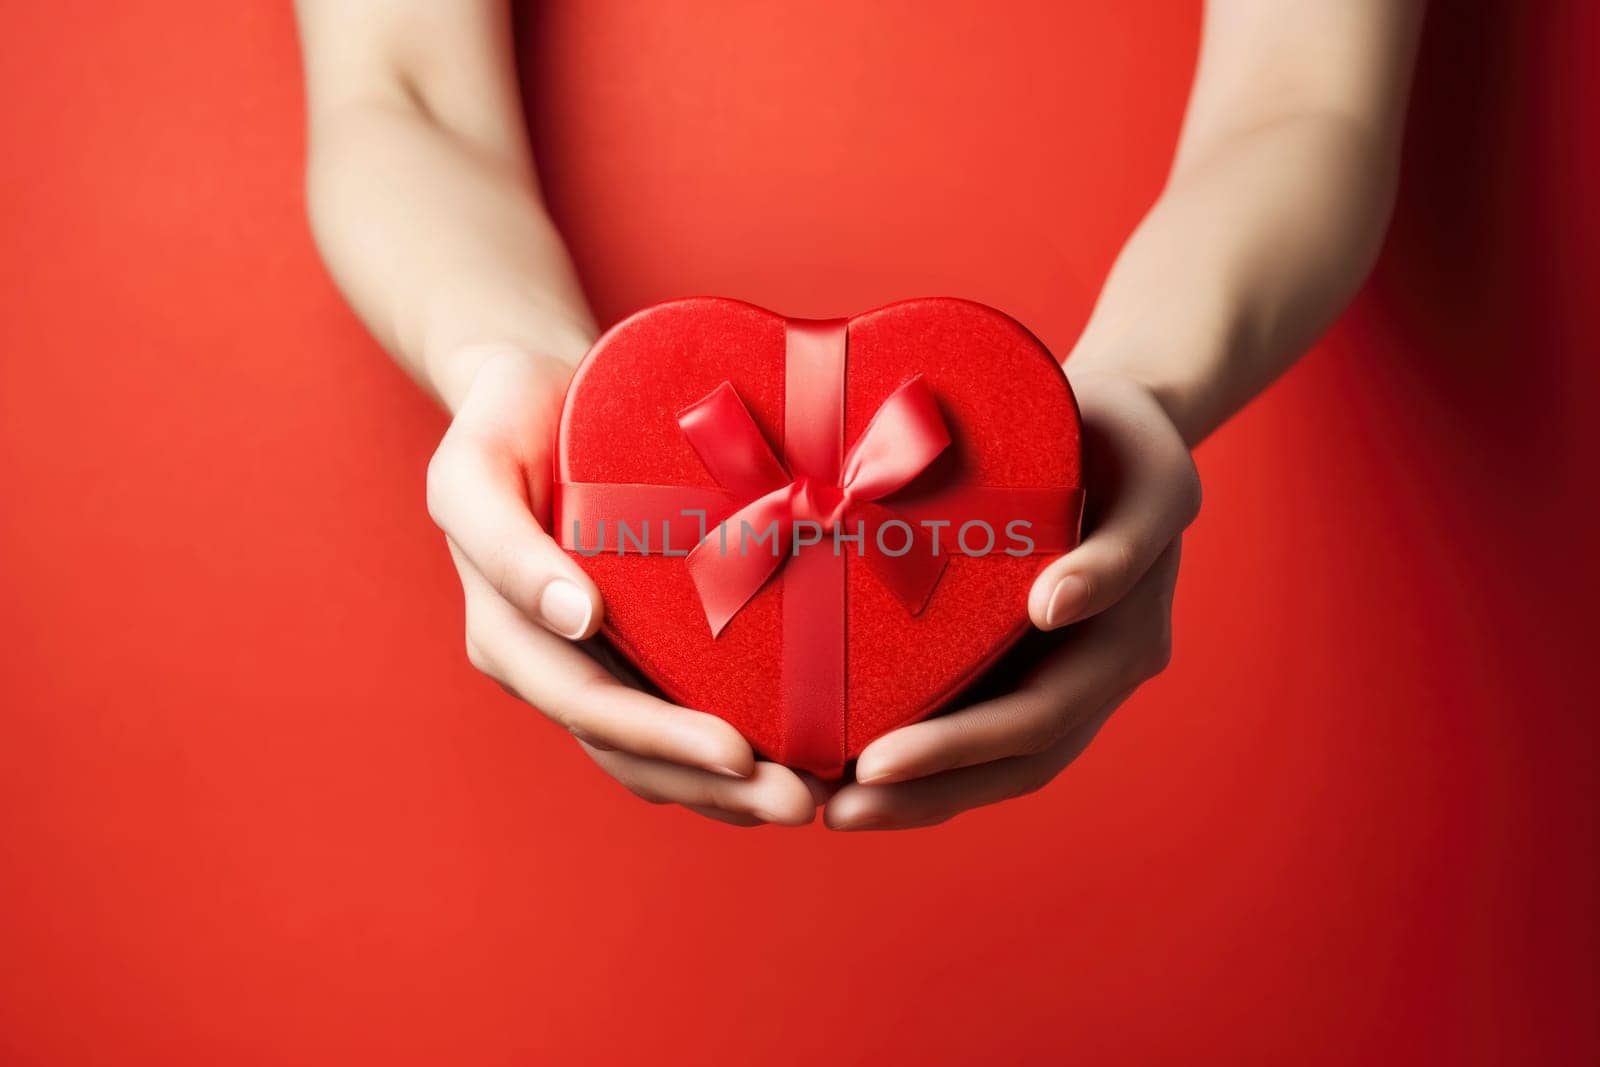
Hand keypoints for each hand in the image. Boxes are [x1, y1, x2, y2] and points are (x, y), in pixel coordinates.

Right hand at [426, 345, 817, 826]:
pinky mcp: (634, 648)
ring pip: (657, 755)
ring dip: (732, 788)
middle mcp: (548, 664)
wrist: (535, 391)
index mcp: (506, 634)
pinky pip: (679, 714)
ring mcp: (592, 662)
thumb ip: (504, 543)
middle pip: (631, 751)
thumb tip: (576, 619)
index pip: (587, 704)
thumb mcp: (474, 465)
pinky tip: (798, 759)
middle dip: (714, 785)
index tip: (739, 753)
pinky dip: (731, 752)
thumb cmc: (505, 419)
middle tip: (801, 801)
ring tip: (811, 797)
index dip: (661, 738)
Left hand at [823, 373, 1200, 830]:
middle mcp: (1094, 676)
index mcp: (1126, 642)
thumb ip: (1119, 547)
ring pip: (991, 759)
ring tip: (828, 805)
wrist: (1112, 422)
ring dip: (914, 792)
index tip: (876, 763)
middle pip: (1011, 763)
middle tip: (834, 810)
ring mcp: (1056, 673)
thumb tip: (1053, 608)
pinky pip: (969, 714)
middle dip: (923, 794)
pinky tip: (845, 759)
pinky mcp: (1015, 658)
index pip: (1040, 719)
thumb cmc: (1125, 436)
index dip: (960, 749)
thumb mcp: (1151, 474)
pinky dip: (918, 748)